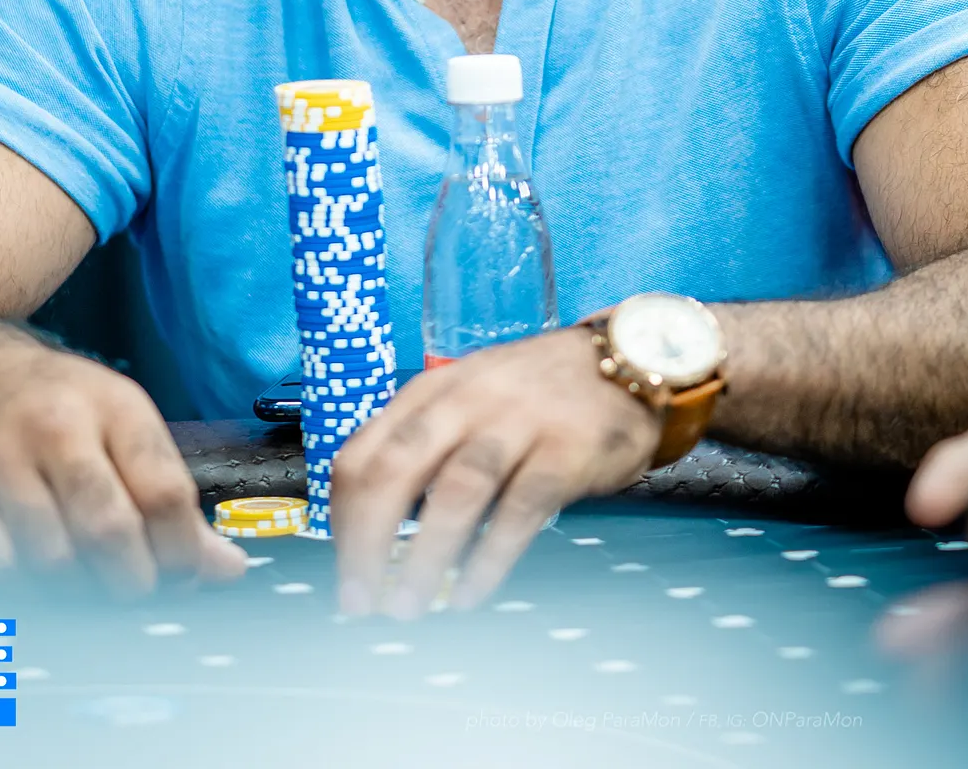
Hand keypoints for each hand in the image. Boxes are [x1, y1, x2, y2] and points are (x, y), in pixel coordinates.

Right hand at [0, 325, 246, 590]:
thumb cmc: (57, 402)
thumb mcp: (124, 423)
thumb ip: (172, 495)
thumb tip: (228, 567)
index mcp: (115, 407)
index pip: (165, 493)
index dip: (183, 552)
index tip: (186, 576)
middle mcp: (58, 428)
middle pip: (110, 531)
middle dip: (134, 582)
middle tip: (136, 589)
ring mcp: (0, 458)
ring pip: (52, 559)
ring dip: (80, 590)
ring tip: (90, 581)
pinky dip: (27, 587)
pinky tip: (40, 574)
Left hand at [331, 327, 657, 618]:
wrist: (625, 361)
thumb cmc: (535, 393)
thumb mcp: (467, 399)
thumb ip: (426, 446)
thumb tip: (378, 525)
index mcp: (430, 392)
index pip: (363, 451)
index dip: (342, 517)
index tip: (341, 568)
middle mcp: (465, 401)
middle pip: (397, 468)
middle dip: (368, 539)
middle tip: (358, 600)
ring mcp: (516, 423)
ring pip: (456, 491)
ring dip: (424, 556)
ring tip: (407, 606)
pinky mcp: (564, 450)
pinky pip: (519, 510)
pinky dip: (489, 558)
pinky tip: (469, 593)